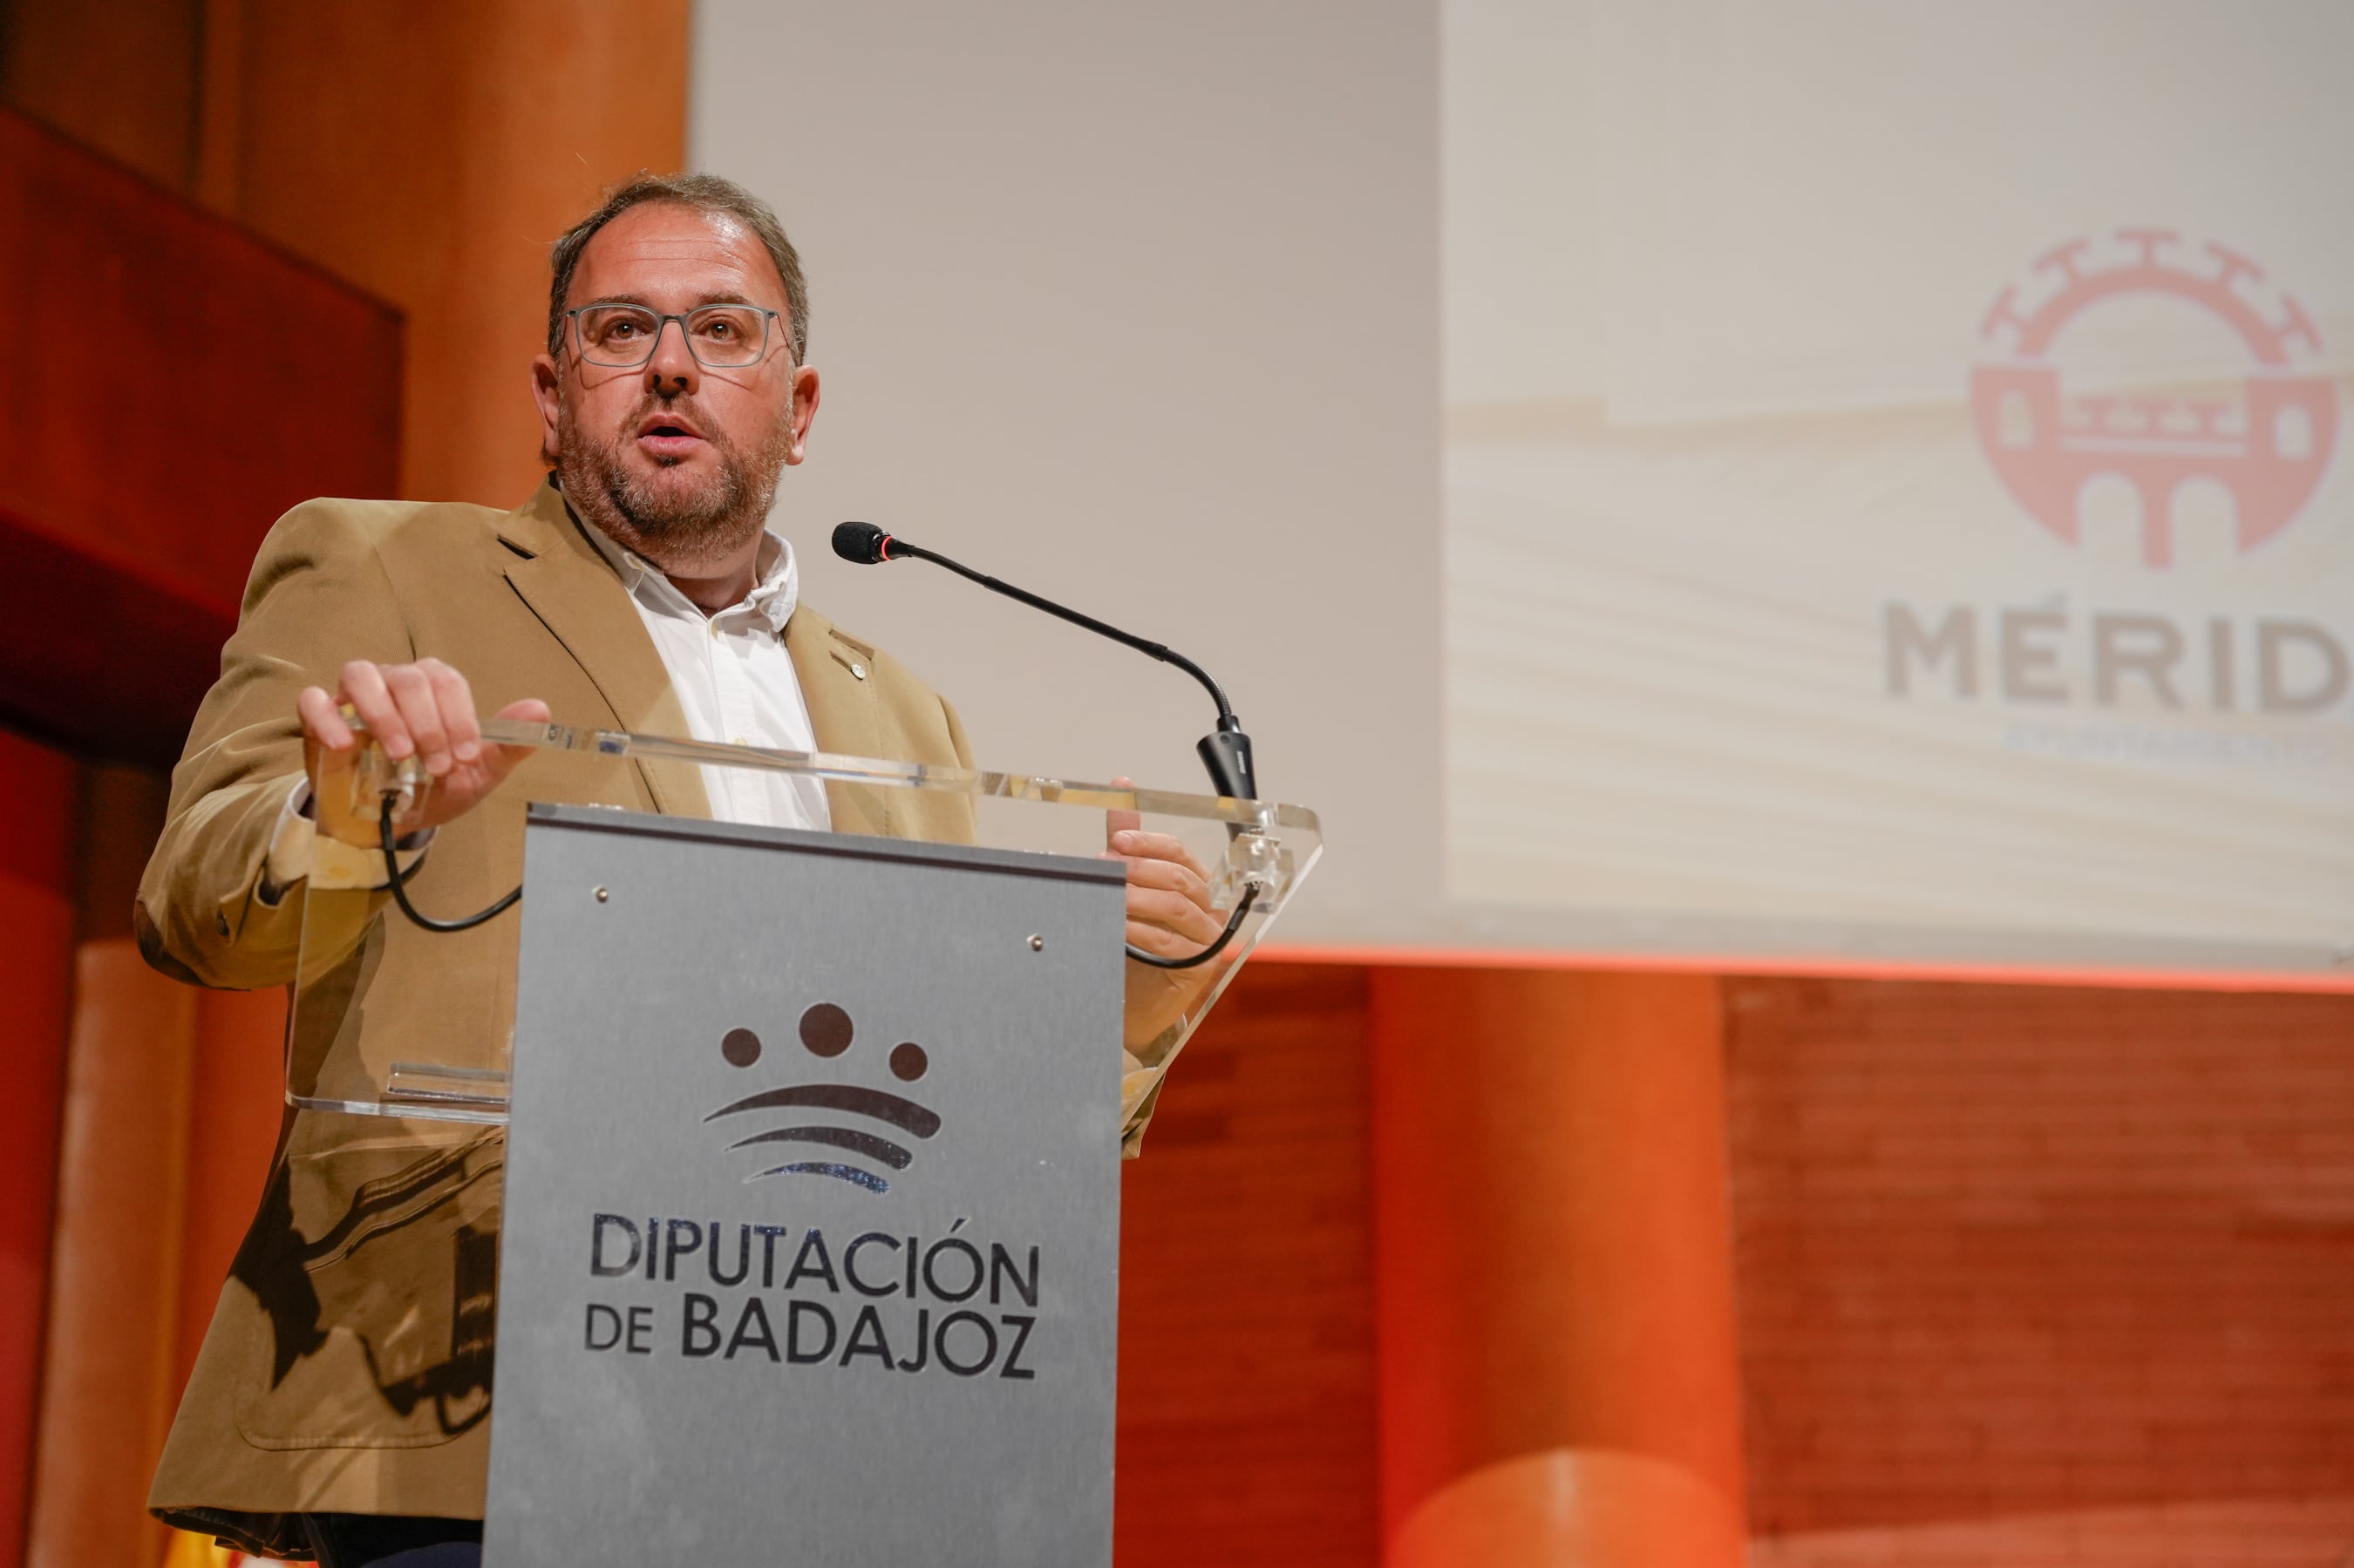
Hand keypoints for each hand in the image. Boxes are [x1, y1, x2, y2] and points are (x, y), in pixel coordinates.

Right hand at [298, 659, 548, 845]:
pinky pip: (313, 701)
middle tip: (436, 765)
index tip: (464, 756)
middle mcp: (393, 681)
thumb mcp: (477, 773)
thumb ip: (508, 744)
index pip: (447, 681)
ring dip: (385, 714)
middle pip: (409, 678)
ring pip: (361, 676)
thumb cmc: (434, 786)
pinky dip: (326, 717)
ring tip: (400, 754)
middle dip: (428, 724)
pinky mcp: (319, 719)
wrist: (390, 821)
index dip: (459, 717)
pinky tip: (343, 745)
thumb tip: (541, 710)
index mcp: (433, 687)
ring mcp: (353, 697)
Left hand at [1106, 780, 1227, 1049]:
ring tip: (1110, 895)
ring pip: (1177, 907)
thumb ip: (1127, 844)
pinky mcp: (1200, 966)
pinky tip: (1119, 926)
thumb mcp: (1127, 887)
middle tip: (1107, 866)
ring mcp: (1207, 938)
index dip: (1149, 844)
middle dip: (1141, 868)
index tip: (1116, 841)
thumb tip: (1122, 786)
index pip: (1179, 853)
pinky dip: (1142, 932)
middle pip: (1180, 878)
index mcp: (1194, 884)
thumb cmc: (1134, 942)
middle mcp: (1206, 908)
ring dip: (1139, 898)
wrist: (1133, 999)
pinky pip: (1171, 943)